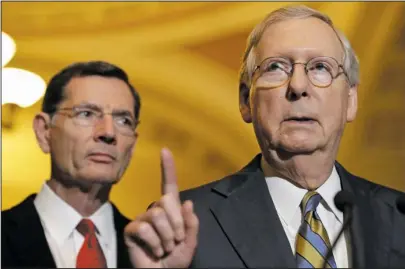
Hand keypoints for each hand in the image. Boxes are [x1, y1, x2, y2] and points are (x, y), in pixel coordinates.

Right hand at [124, 148, 198, 267]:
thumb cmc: (176, 259)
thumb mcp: (190, 242)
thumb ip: (191, 224)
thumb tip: (188, 202)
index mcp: (171, 211)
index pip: (169, 186)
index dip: (168, 168)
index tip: (165, 150)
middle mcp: (155, 211)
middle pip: (166, 201)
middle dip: (176, 224)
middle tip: (176, 241)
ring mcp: (142, 219)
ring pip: (156, 215)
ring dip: (166, 237)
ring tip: (165, 248)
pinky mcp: (131, 230)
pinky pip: (144, 228)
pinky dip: (155, 243)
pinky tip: (154, 251)